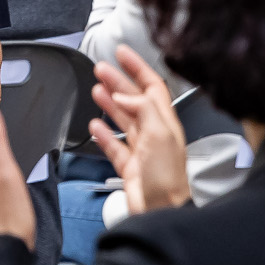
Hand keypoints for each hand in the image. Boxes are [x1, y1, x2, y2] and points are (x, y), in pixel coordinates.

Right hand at [89, 48, 189, 214]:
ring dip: (110, 103)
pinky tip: (96, 126)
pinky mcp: (130, 167)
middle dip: (118, 81)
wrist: (163, 211)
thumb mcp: (160, 135)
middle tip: (101, 68)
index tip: (122, 53)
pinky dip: (104, 134)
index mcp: (165, 122)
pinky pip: (115, 145)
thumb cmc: (168, 179)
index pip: (152, 86)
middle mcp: (154, 133)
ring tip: (97, 89)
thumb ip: (143, 109)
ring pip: (124, 120)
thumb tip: (125, 94)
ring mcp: (142, 150)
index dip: (138, 67)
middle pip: (134, 99)